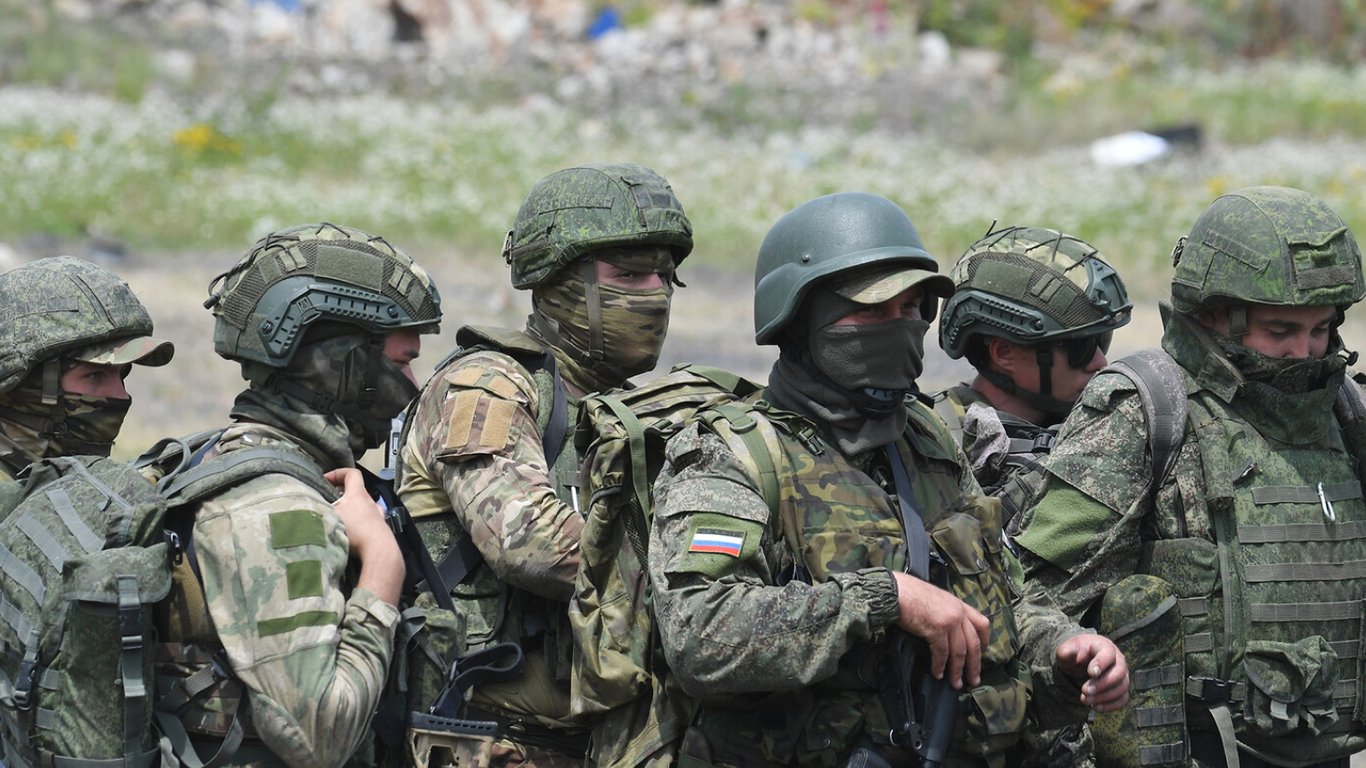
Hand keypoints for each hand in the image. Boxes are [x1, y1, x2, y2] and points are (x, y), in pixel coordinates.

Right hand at [325, 468, 402, 603]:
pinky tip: (349, 536)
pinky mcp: (380, 532)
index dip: (338, 473)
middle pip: (356, 492)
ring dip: (350, 513)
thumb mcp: (329, 517)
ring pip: (362, 509)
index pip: (352, 474)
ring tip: (338, 522)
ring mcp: (378, 517)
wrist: (379, 552)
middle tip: (329, 504)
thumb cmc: (356, 532)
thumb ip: (318, 509)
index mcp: (358, 494)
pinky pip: (367, 524)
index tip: (326, 479)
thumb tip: (305, 507)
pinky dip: (358, 527)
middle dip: (341, 496)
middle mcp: (371, 503)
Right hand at [891, 571, 989, 689]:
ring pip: (960, 652)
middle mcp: (958, 612)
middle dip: (974, 665)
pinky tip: (937, 673)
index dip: (985, 642)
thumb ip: (947, 613)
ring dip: (957, 670)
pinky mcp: (936, 629)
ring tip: (955, 683)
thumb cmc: (910, 593)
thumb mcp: (937, 599)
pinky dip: (940, 666)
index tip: (982, 655)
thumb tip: (947, 633)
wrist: (896, 590)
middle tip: (973, 680)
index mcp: (959, 604)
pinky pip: (942, 653)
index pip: (982, 624)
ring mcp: (949, 621)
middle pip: (974, 644)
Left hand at [1055, 633, 1128, 712]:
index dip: (1101, 663)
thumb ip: (1066, 651)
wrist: (1080, 661)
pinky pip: (1123, 699)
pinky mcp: (1121, 688)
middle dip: (1102, 684)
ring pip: (1122, 687)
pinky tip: (1095, 707)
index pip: (1108, 653)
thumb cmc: (1076, 654)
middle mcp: (1117, 660)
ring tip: (1086, 700)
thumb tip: (1068, 653)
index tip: (1090, 673)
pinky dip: (1111, 705)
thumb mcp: (1067, 650)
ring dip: (1105, 697)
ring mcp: (1122, 675)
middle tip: (1085, 691)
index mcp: (1104, 646)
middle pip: (1119, 672)